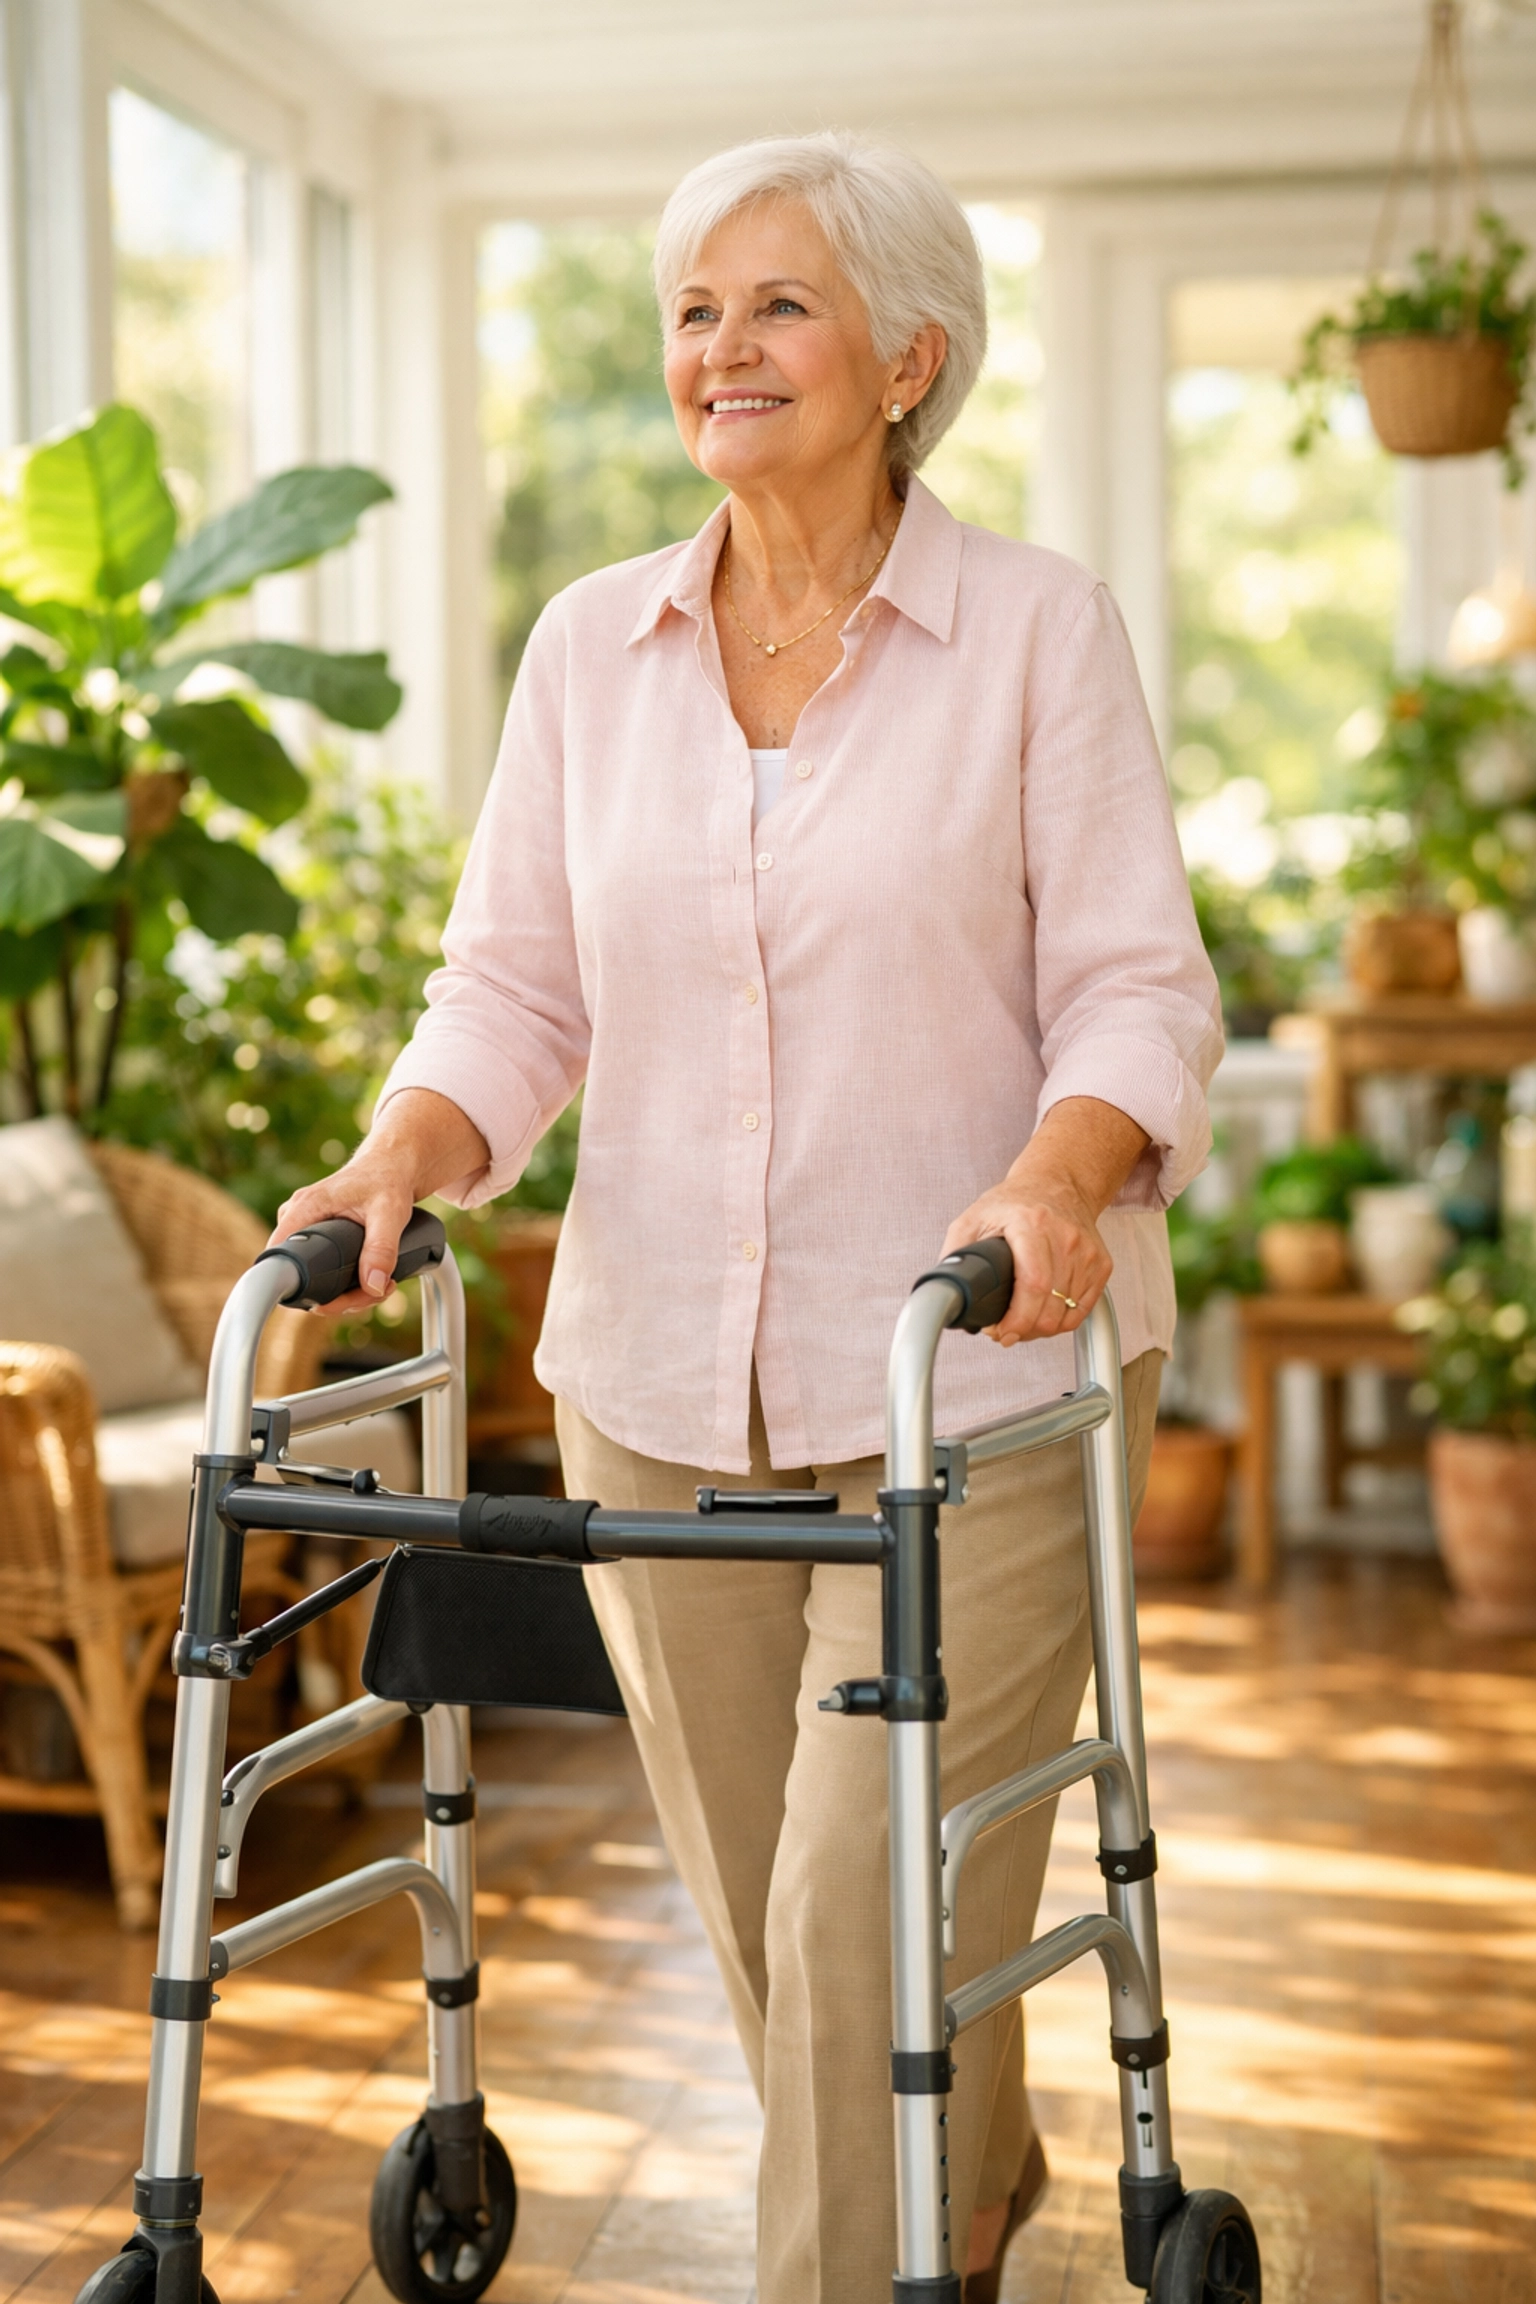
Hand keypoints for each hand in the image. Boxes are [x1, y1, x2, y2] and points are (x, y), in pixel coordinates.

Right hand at [266, 1088, 489, 1317]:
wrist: (392, 1165)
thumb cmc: (387, 1178)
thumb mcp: (390, 1211)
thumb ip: (382, 1248)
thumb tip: (372, 1286)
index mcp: (304, 1209)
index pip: (279, 1257)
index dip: (298, 1287)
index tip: (330, 1302)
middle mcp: (298, 1220)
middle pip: (301, 1278)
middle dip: (340, 1297)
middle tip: (376, 1291)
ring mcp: (307, 1230)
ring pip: (315, 1280)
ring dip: (349, 1295)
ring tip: (383, 1284)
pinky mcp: (318, 1238)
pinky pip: (323, 1272)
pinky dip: (349, 1285)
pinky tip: (373, 1280)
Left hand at [940, 1098, 1149, 1346]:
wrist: (1056, 1184)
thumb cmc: (1014, 1203)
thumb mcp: (973, 1218)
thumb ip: (956, 1253)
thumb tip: (948, 1292)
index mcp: (1031, 1224)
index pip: (1033, 1284)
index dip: (1018, 1319)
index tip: (1001, 1332)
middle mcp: (1065, 1237)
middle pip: (1051, 1307)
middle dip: (1024, 1331)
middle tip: (1005, 1331)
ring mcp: (1087, 1252)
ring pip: (1067, 1314)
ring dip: (1041, 1328)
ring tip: (1022, 1321)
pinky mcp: (1101, 1263)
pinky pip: (1082, 1310)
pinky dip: (1061, 1321)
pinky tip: (1043, 1315)